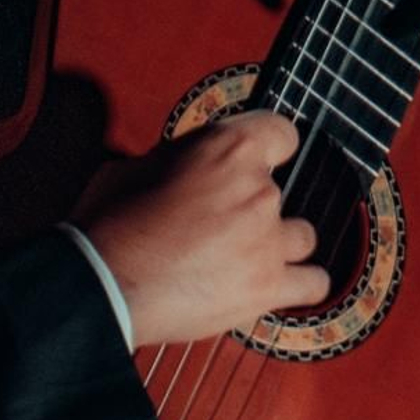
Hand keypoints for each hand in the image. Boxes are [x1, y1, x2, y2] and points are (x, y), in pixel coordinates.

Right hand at [74, 110, 324, 346]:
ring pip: (303, 236)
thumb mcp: (139, 164)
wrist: (105, 284)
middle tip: (217, 221)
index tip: (258, 156)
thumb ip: (181, 159)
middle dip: (252, 204)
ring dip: (279, 242)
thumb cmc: (111, 223)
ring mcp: (268, 242)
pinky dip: (299, 282)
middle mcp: (259, 191)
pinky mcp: (268, 287)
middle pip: (282, 191)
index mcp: (229, 149)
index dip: (269, 145)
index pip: (281, 132)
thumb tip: (188, 167)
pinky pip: (314, 282)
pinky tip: (278, 282)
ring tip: (245, 254)